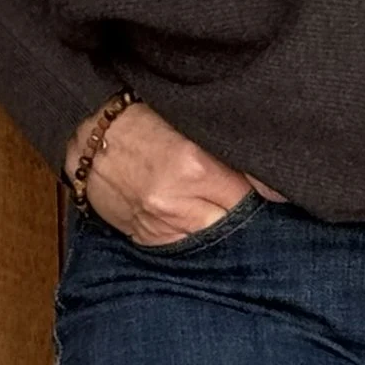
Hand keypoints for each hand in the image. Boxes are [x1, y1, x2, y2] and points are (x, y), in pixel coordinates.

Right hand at [66, 97, 286, 245]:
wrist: (88, 135)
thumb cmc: (143, 118)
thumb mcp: (191, 122)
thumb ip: (229, 149)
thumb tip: (274, 180)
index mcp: (195, 166)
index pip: (252, 196)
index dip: (266, 193)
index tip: (276, 191)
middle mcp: (178, 202)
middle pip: (235, 224)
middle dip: (246, 213)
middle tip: (249, 200)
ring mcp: (160, 224)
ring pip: (213, 240)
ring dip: (221, 225)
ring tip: (217, 205)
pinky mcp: (147, 237)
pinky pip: (186, 246)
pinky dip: (195, 233)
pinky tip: (194, 216)